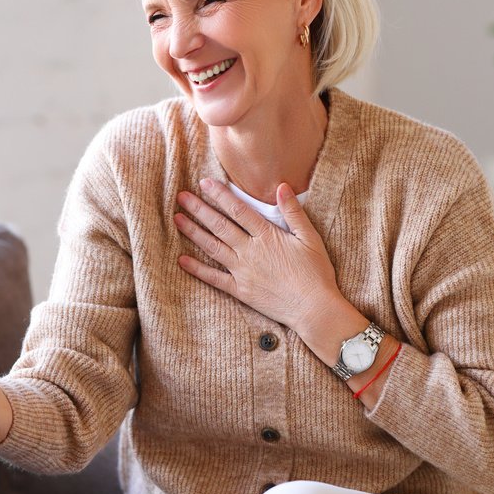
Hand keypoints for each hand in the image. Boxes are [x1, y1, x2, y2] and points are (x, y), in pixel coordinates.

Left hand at [173, 179, 341, 333]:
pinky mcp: (240, 291)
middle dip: (199, 209)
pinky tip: (181, 260)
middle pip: (220, 226)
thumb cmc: (316, 273)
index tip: (204, 183)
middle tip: (181, 196)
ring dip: (193, 232)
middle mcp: (250, 252)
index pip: (238, 210)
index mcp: (268, 236)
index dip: (220, 195)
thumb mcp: (310, 238)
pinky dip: (197, 269)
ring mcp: (242, 272)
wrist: (314, 309)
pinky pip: (214, 278)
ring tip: (177, 219)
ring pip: (212, 247)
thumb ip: (293, 212)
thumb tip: (281, 186)